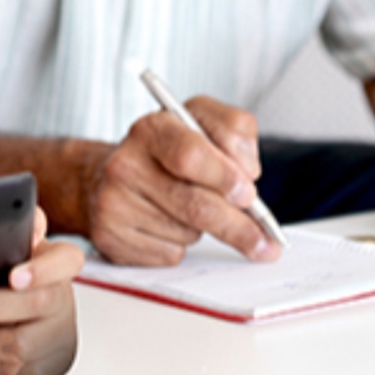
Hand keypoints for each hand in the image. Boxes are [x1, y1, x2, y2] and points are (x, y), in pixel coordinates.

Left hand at [0, 209, 82, 374]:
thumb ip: (20, 224)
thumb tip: (31, 221)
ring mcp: (56, 330)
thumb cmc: (12, 274)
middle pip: (35, 304)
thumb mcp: (14, 244)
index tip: (14, 277)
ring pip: (21, 339)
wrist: (20, 315)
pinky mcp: (45, 359)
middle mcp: (62, 295)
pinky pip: (16, 361)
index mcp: (58, 262)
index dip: (42, 270)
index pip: (67, 261)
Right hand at [83, 96, 277, 265]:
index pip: (191, 155)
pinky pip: (169, 254)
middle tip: (263, 239)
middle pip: (195, 205)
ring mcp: (114, 203)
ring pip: (186, 232)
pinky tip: (168, 225)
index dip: (225, 177)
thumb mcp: (203, 120)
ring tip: (190, 209)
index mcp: (152, 129)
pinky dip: (181, 245)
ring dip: (205, 230)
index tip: (250, 194)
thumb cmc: (168, 149)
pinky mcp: (111, 237)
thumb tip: (248, 171)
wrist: (115, 174)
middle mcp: (126, 164)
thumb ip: (235, 130)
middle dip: (237, 225)